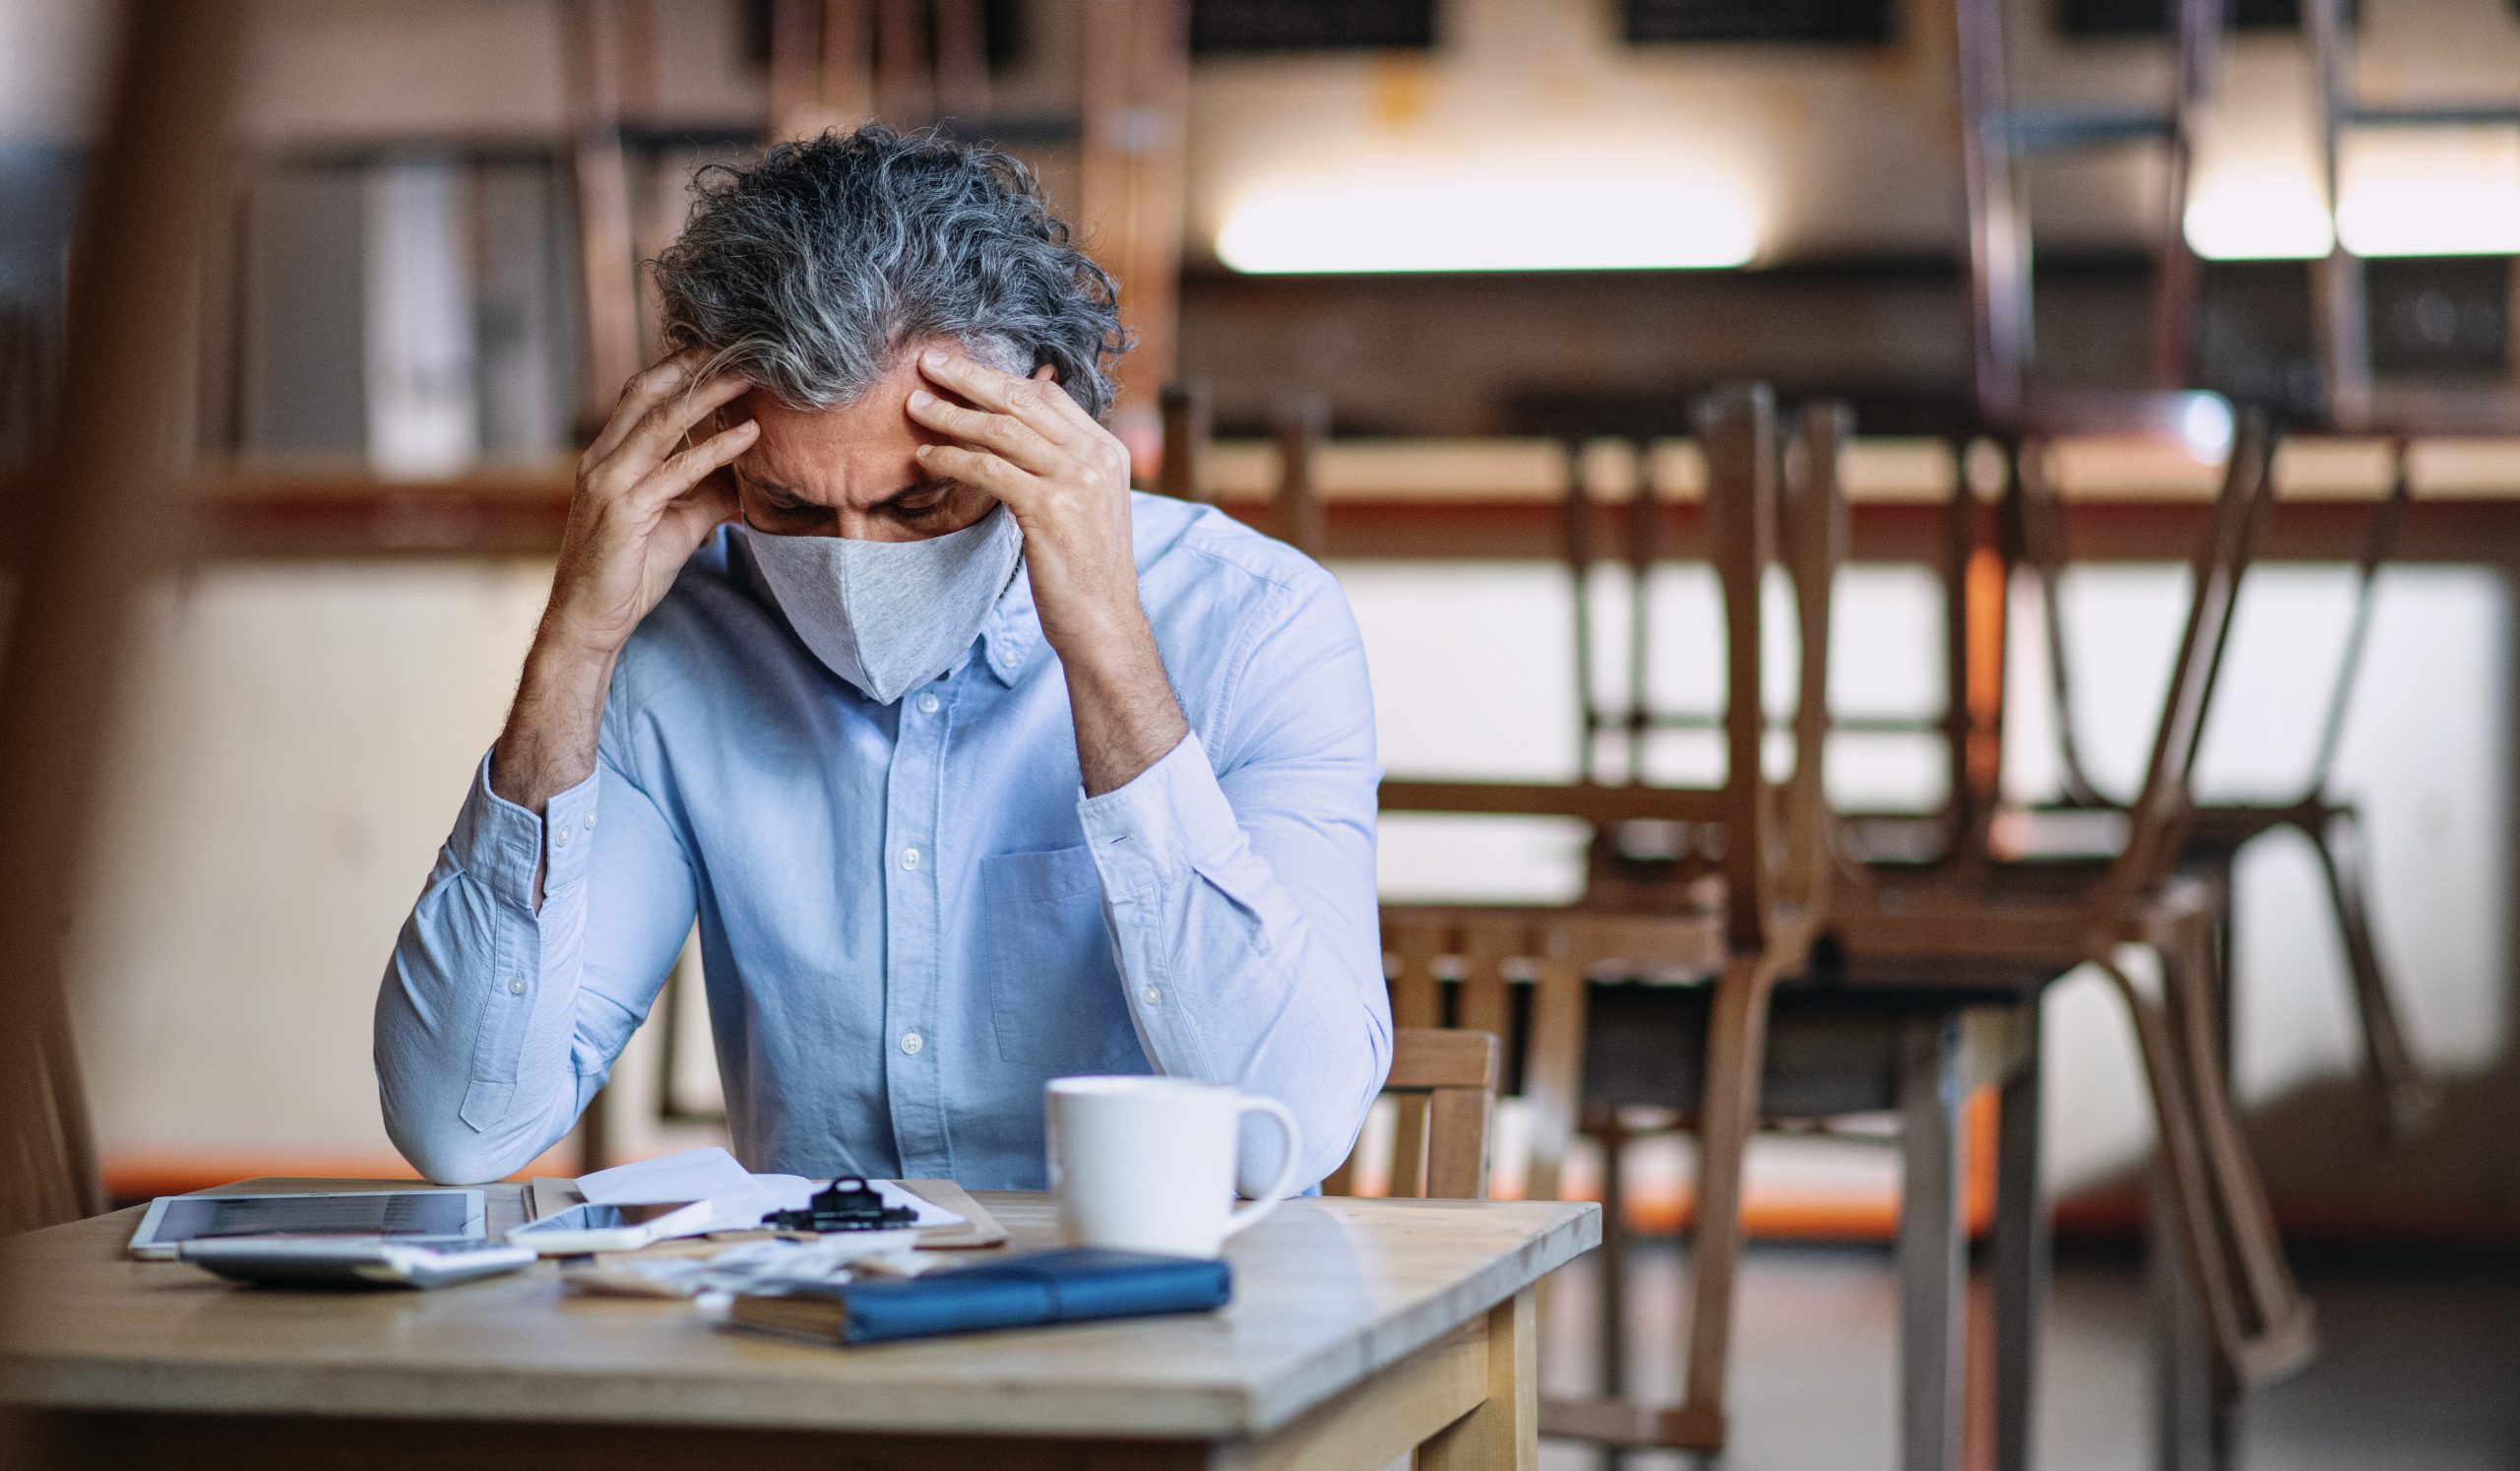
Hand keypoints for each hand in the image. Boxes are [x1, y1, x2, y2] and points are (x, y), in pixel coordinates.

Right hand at [543, 348, 754, 658]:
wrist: (590, 621)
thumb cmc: (629, 571)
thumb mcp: (678, 523)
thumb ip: (708, 492)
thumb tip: (749, 474)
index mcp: (607, 456)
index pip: (642, 394)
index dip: (681, 366)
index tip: (725, 346)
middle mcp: (602, 459)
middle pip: (649, 392)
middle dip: (694, 363)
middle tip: (741, 343)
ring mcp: (609, 482)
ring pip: (663, 422)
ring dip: (711, 393)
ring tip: (753, 375)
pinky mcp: (624, 510)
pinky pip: (677, 470)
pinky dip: (716, 449)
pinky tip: (750, 435)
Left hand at [905, 351, 1140, 659]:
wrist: (1104, 622)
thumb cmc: (1085, 571)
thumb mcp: (1084, 506)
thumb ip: (1060, 466)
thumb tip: (1017, 436)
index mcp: (1107, 450)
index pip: (1049, 396)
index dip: (1001, 378)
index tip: (962, 369)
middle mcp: (1095, 457)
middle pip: (1023, 399)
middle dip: (970, 377)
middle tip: (928, 361)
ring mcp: (1075, 481)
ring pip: (1002, 429)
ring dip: (952, 414)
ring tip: (916, 405)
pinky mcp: (1050, 508)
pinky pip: (989, 469)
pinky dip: (953, 458)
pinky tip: (927, 457)